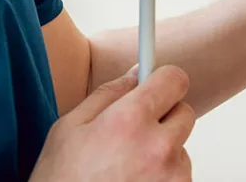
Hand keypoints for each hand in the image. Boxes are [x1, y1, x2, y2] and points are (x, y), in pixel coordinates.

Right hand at [29, 65, 195, 181]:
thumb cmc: (60, 180)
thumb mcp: (69, 128)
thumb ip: (108, 94)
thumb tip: (135, 74)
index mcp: (129, 120)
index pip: (174, 79)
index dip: (164, 79)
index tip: (157, 84)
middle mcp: (158, 147)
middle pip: (184, 112)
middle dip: (164, 116)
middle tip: (136, 131)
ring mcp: (172, 175)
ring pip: (181, 146)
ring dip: (163, 150)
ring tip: (128, 165)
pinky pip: (179, 173)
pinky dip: (164, 175)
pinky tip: (135, 180)